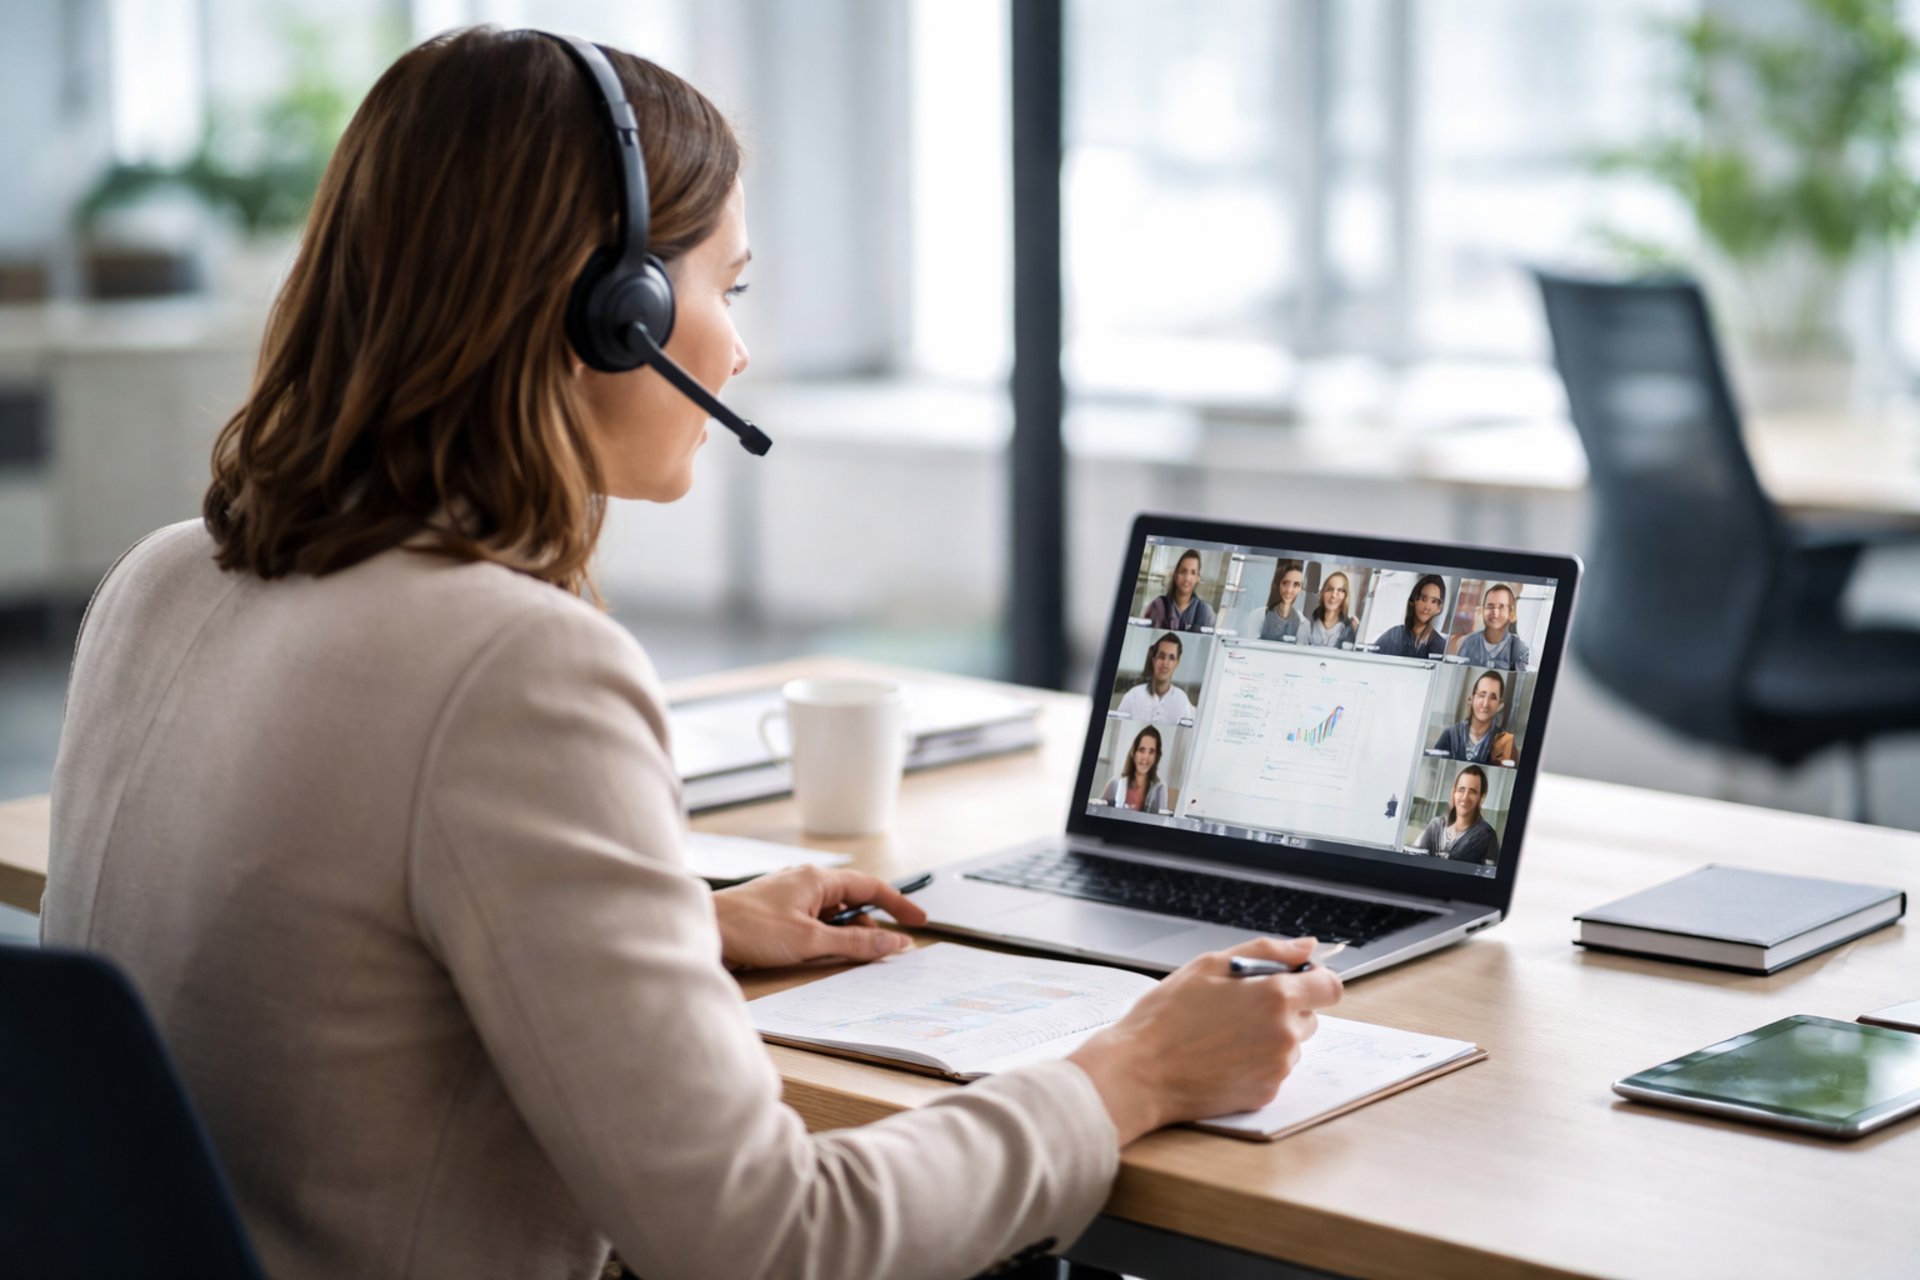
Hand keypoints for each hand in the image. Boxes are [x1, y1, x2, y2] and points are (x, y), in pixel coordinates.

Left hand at [711, 866, 928, 970]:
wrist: (703, 930)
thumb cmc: (748, 928)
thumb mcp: (809, 939)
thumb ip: (854, 942)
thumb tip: (893, 943)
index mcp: (817, 879)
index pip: (871, 887)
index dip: (898, 904)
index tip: (918, 921)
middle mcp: (805, 883)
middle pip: (853, 901)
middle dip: (873, 925)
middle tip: (890, 949)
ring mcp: (790, 898)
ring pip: (832, 915)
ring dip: (848, 934)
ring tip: (857, 957)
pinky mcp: (777, 915)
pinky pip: (814, 924)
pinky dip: (827, 938)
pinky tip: (825, 956)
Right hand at [1068, 936, 1342, 1144]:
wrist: (1140, 1072)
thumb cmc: (1166, 1016)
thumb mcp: (1209, 965)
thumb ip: (1267, 951)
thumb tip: (1307, 947)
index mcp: (1275, 997)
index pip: (1330, 987)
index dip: (1313, 981)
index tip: (1291, 981)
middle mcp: (1285, 1035)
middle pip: (1309, 1016)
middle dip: (1284, 1008)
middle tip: (1239, 1007)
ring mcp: (1277, 1068)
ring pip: (1291, 1045)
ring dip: (1270, 1037)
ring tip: (1224, 1034)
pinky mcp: (1265, 1094)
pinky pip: (1274, 1071)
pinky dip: (1257, 1063)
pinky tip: (1222, 1057)